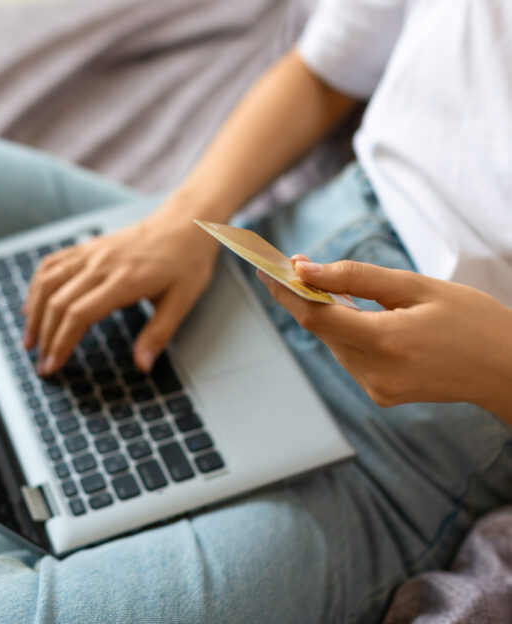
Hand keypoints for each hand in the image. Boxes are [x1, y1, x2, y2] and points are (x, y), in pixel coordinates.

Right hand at [23, 198, 220, 375]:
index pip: (79, 314)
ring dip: (34, 313)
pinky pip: (52, 263)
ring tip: (29, 340)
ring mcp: (92, 252)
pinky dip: (36, 285)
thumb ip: (159, 334)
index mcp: (125, 280)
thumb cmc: (187, 262)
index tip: (53, 365)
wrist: (186, 223)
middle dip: (45, 337)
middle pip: (58, 302)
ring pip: (48, 281)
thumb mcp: (182, 302)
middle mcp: (102, 264)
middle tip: (42, 365)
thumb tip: (142, 366)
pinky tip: (32, 305)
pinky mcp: (88, 246)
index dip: (61, 342)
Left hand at [258, 257, 511, 421]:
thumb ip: (357, 277)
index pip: (314, 315)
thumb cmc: (473, 321)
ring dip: (327, 314)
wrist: (509, 370)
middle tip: (296, 266)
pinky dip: (346, 332)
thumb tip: (307, 269)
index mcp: (386, 342)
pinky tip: (359, 315)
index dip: (285, 290)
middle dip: (304, 296)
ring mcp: (376, 388)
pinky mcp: (381, 394)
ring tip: (333, 287)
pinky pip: (350, 356)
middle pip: (320, 328)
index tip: (266, 269)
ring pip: (333, 342)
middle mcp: (374, 372)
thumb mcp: (417, 287)